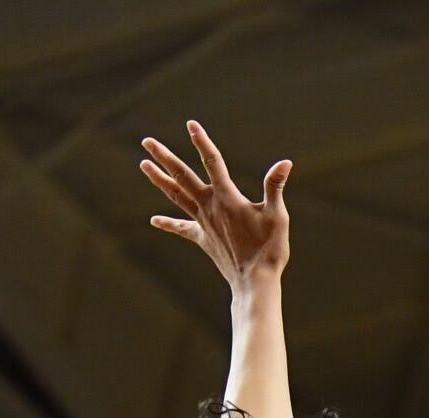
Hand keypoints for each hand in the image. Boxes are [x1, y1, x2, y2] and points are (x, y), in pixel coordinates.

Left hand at [140, 120, 290, 293]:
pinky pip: (182, 228)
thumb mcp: (277, 216)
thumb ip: (275, 187)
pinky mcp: (202, 239)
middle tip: (147, 142)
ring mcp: (203, 223)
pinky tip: (154, 220)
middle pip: (182, 176)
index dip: (202, 141)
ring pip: (176, 196)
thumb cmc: (269, 250)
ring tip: (144, 165)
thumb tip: (285, 163)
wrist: (254, 282)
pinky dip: (168, 224)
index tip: (191, 124)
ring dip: (159, 180)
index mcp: (227, 197)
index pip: (212, 162)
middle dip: (164, 157)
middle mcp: (209, 207)